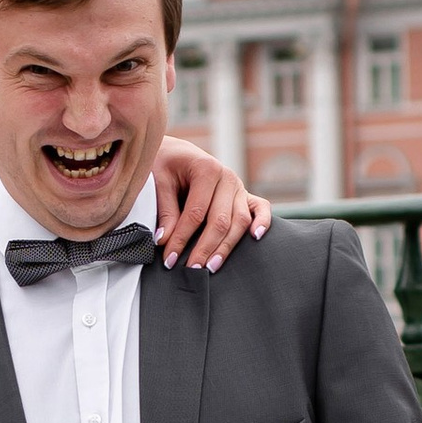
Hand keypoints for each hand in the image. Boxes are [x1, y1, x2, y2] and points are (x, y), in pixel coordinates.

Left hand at [153, 135, 271, 269]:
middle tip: (192, 270)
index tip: (169, 258)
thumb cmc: (165, 164)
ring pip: (240, 221)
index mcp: (206, 168)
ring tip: (212, 267)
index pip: (196, 212)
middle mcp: (227, 177)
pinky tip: (255, 238)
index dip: (182, 238)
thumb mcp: (159, 182)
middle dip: (205, 248)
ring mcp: (239, 186)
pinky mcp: (245, 195)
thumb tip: (165, 240)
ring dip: (226, 246)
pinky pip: (260, 208)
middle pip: (220, 220)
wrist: (177, 152)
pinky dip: (262, 222)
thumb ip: (165, 210)